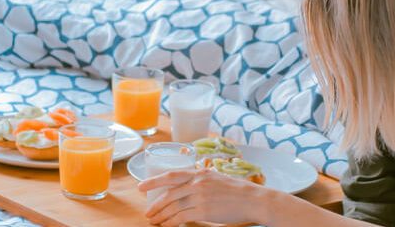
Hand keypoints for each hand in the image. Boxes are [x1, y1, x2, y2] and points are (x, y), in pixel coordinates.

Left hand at [139, 168, 276, 225]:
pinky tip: (167, 225)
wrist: (253, 199)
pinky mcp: (204, 211)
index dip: (154, 181)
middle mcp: (197, 182)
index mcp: (199, 172)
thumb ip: (200, 181)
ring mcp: (200, 197)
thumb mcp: (216, 178)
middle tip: (147, 212)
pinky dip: (171, 222)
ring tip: (154, 221)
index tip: (142, 186)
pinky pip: (181, 217)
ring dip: (161, 216)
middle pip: (168, 193)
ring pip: (173, 207)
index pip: (171, 175)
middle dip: (155, 204)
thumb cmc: (237, 190)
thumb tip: (185, 188)